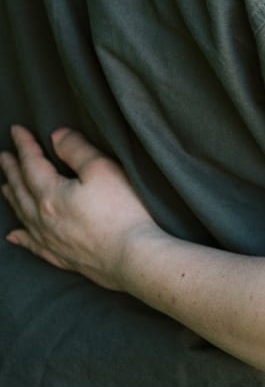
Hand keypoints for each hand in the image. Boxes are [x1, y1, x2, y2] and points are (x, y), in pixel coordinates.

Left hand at [1, 125, 162, 290]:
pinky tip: (13, 236)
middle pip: (21, 189)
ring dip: (13, 198)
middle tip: (3, 157)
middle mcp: (42, 218)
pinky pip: (33, 244)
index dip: (24, 145)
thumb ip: (77, 149)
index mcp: (51, 194)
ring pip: (23, 215)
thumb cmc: (120, 211)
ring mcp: (50, 239)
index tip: (16, 130)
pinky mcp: (61, 256)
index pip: (31, 164)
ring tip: (4, 187)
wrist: (130, 256)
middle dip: (12, 170)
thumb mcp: (102, 169)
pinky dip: (21, 237)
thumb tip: (56, 136)